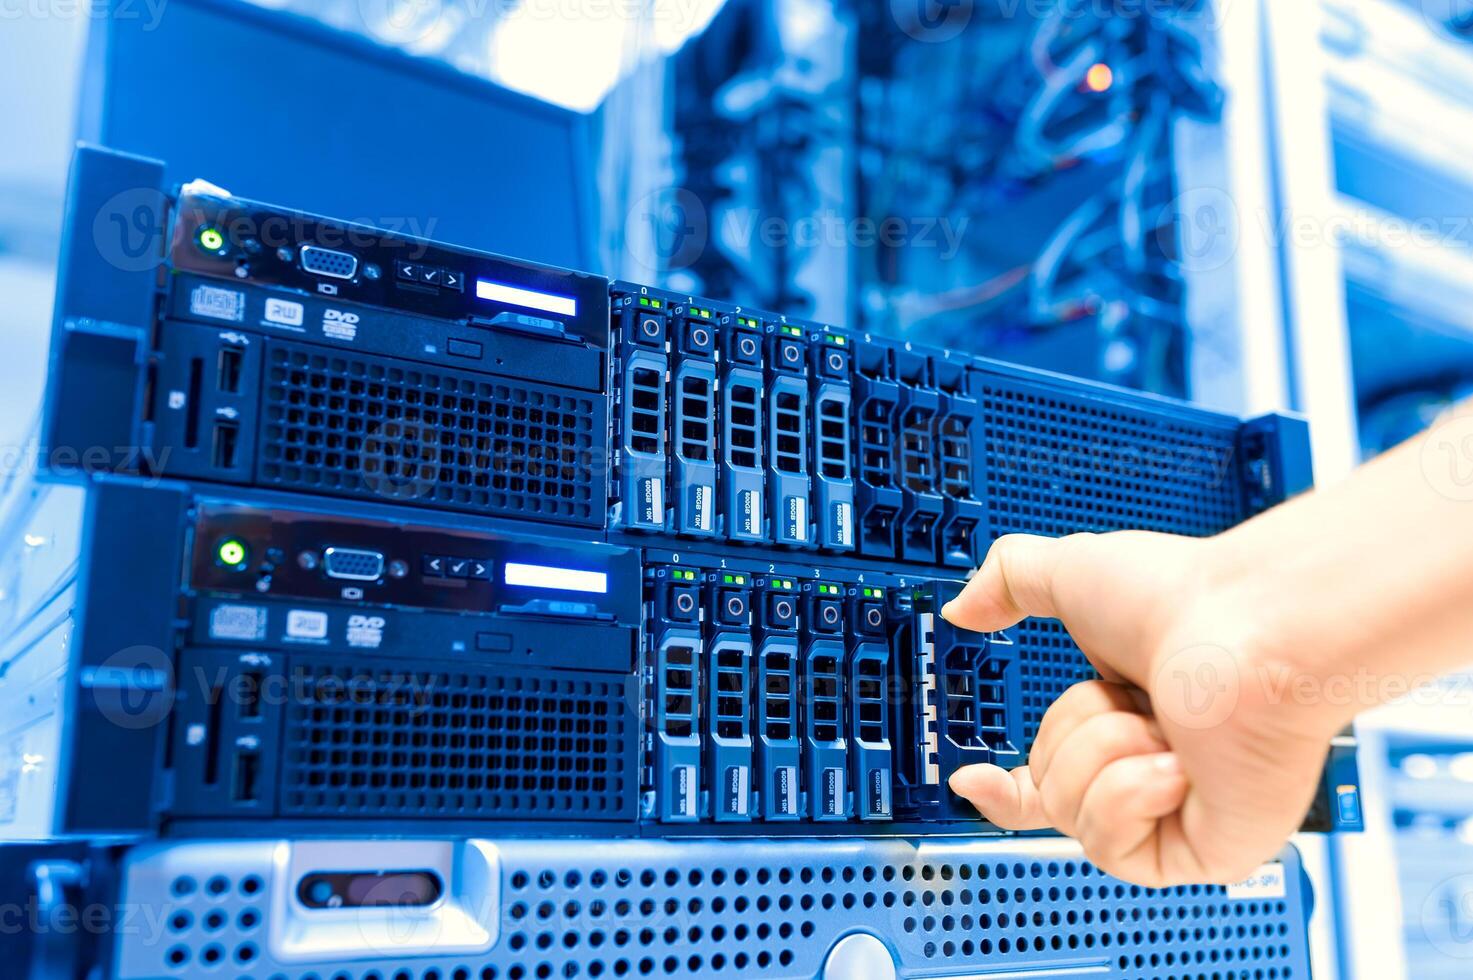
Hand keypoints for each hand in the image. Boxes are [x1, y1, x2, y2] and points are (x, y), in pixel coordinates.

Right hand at [943, 531, 1342, 887]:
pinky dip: (1132, 793)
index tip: (972, 776)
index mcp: (1124, 717)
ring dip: (1104, 753)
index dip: (1004, 786)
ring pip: (1072, 816)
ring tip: (1161, 725)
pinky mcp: (1201, 853)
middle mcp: (1152, 768)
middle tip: (1126, 699)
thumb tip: (963, 606)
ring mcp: (1177, 813)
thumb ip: (1008, 582)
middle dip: (1072, 733)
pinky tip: (1178, 763)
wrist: (1251, 631)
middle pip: (1047, 790)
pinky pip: (1114, 845)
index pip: (1047, 778)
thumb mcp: (1070, 572)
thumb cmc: (1188, 599)